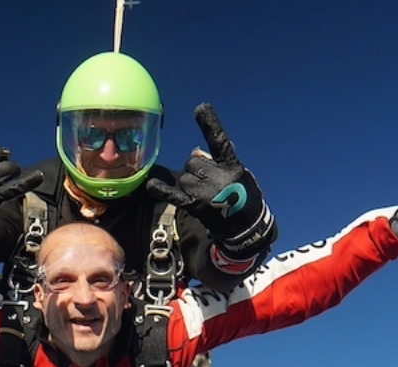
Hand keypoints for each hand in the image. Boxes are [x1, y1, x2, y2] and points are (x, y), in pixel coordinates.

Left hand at [145, 103, 275, 259]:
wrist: (247, 227)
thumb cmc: (244, 196)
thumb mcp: (240, 173)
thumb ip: (218, 160)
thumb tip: (195, 151)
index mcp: (231, 165)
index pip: (219, 140)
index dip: (210, 123)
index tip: (201, 107)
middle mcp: (217, 176)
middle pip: (192, 161)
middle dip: (197, 169)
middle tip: (210, 184)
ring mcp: (205, 191)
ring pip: (184, 176)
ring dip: (190, 183)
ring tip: (206, 196)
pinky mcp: (195, 205)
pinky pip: (174, 194)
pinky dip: (161, 190)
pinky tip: (151, 185)